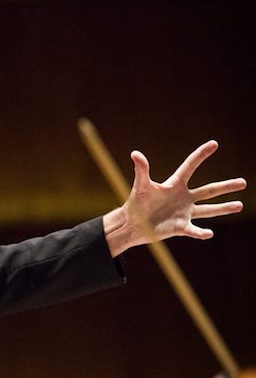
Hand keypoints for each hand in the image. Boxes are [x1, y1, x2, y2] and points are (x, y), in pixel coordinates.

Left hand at [104, 140, 245, 256]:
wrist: (133, 223)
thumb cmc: (136, 203)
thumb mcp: (141, 186)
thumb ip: (142, 170)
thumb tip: (135, 153)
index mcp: (175, 184)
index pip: (190, 166)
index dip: (201, 155)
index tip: (214, 143)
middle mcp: (183, 197)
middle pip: (209, 190)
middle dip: (226, 186)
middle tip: (243, 182)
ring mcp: (184, 212)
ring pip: (208, 209)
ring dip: (224, 208)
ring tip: (239, 205)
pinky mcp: (181, 227)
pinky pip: (194, 230)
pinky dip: (201, 233)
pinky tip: (209, 233)